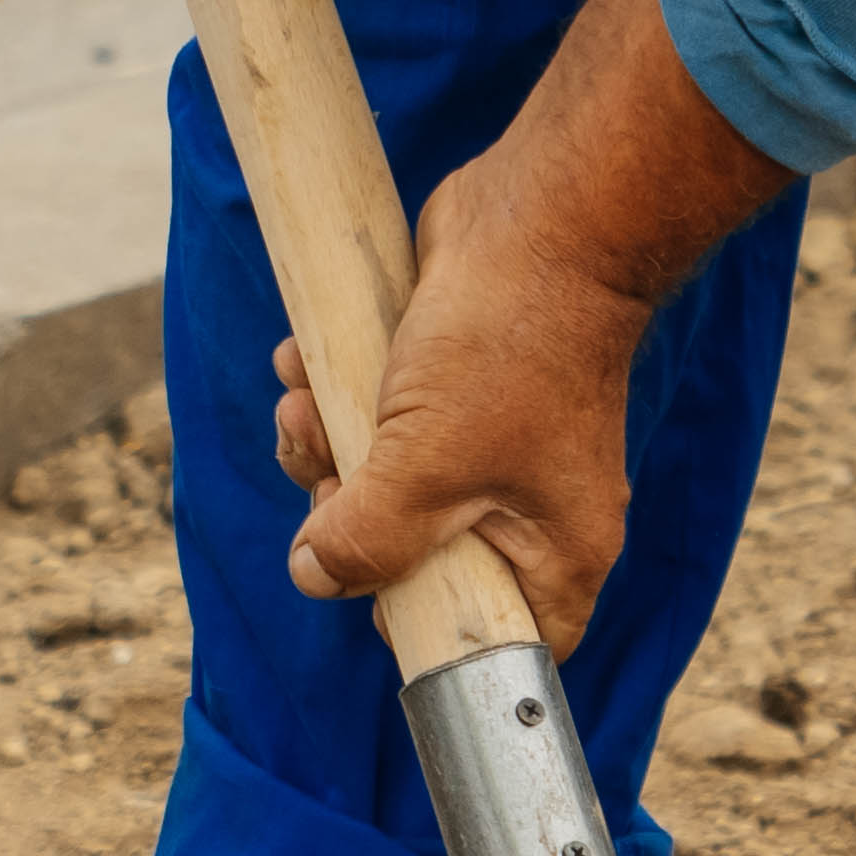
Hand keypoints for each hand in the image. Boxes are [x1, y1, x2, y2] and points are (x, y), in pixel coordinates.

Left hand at [274, 183, 657, 656]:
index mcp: (554, 549)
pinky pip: (375, 422)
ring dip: (321, 447)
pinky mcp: (450, 392)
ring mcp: (487, 448)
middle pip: (413, 562)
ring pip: (379, 487)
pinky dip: (331, 397)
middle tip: (324, 476)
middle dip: (343, 517)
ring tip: (303, 401)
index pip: (496, 638)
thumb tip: (315, 578)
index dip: (424, 630)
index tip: (370, 594)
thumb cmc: (507, 346)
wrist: (535, 218)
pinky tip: (301, 363)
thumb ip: (368, 541)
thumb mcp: (426, 466)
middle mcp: (524, 507)